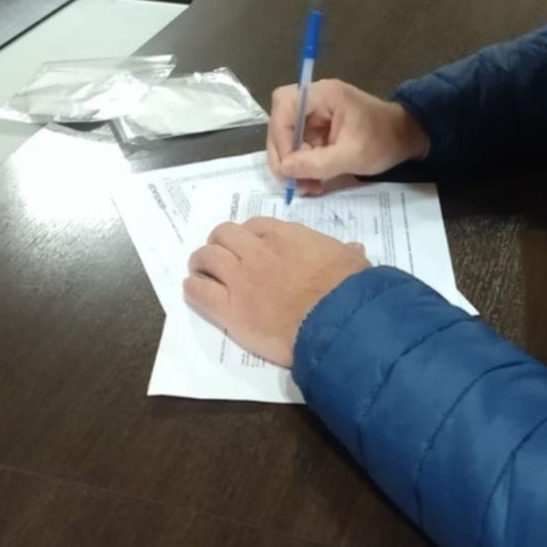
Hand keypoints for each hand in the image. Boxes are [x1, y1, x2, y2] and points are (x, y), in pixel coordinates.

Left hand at [184, 217, 370, 366]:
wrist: (337, 321)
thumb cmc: (349, 290)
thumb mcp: (353, 262)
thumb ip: (346, 252)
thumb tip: (353, 248)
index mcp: (287, 236)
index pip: (255, 225)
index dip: (248, 235)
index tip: (250, 246)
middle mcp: (258, 251)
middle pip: (224, 234)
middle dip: (220, 242)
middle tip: (221, 255)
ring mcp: (241, 278)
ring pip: (206, 257)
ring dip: (202, 262)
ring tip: (201, 270)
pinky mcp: (230, 308)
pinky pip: (199, 291)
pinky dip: (193, 287)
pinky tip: (195, 290)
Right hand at [266, 78, 428, 196]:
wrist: (406, 139)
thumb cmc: (384, 141)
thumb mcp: (352, 156)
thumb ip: (317, 163)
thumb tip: (284, 168)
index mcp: (324, 95)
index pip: (285, 103)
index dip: (280, 134)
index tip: (288, 163)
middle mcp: (315, 100)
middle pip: (281, 121)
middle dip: (283, 154)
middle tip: (290, 181)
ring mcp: (316, 115)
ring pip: (288, 138)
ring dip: (292, 165)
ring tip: (304, 188)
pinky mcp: (319, 130)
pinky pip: (300, 147)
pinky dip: (302, 166)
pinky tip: (312, 183)